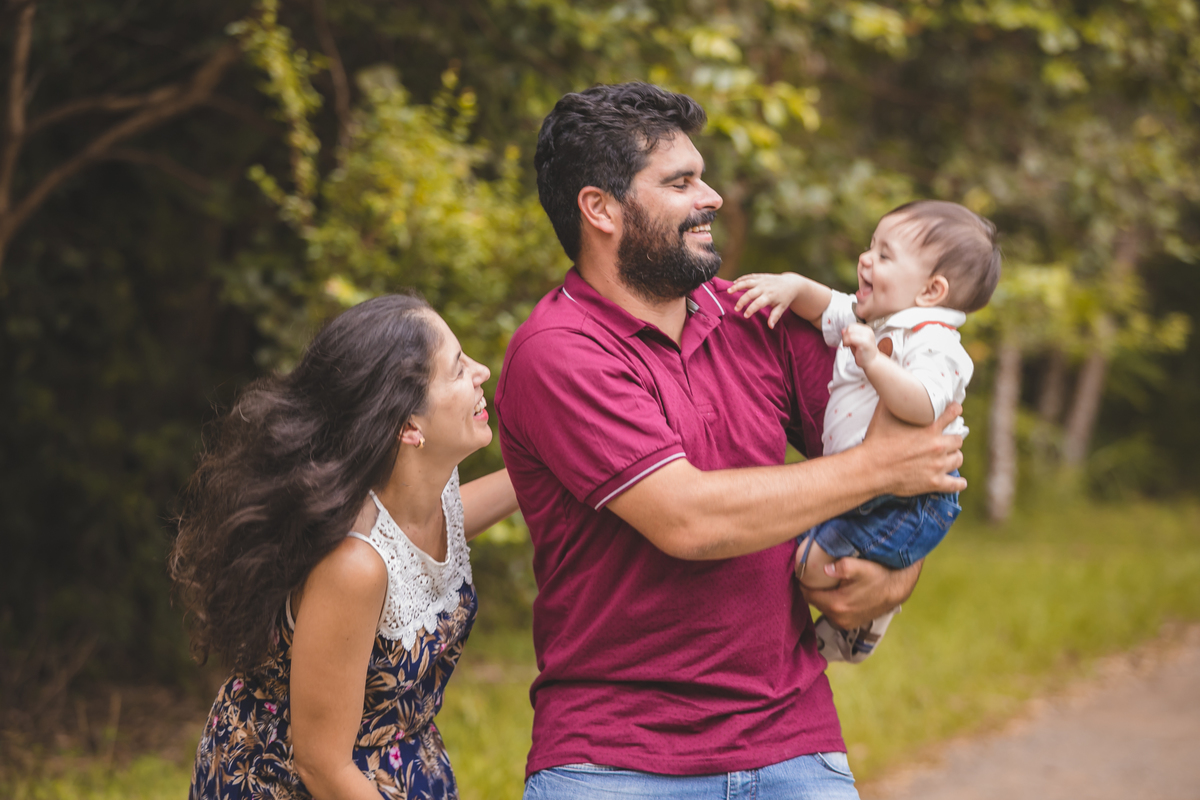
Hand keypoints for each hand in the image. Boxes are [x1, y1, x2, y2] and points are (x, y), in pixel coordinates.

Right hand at [727, 273, 803, 328]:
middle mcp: (765, 287)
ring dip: (737, 286)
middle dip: (742, 301)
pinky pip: (749, 277)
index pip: (758, 303)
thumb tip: (770, 327)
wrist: (791, 284)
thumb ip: (775, 316)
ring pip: (747, 282)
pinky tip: (733, 283)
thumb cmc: (785, 298)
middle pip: (750, 294)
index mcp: (770, 296)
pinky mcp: (760, 276)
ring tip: (728, 291)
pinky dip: (741, 279)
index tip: (745, 316)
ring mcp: (762, 281)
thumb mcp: (782, 308)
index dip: (751, 309)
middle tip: (736, 309)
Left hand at [803, 558, 922, 628]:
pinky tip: (835, 591)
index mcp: (837, 604)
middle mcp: (838, 618)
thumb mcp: (862, 567)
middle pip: (815, 602)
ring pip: (824, 608)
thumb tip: (826, 568)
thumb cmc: (879, 575)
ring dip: (821, 597)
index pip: (808, 594)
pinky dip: (831, 603)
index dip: (803, 582)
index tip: (802, 571)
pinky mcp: (851, 624)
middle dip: (811, 589)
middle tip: (811, 575)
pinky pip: (833, 613)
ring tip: (822, 582)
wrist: (897, 588)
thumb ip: (844, 567)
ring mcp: (845, 623)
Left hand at [841, 323, 878, 368]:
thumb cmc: (863, 352)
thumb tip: (842, 330)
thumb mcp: (856, 341)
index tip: (848, 341)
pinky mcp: (864, 343)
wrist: (872, 361)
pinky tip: (848, 347)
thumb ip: (849, 335)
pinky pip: (850, 338)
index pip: (851, 326)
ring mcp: (867, 336)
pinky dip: (846, 342)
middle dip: (845, 336)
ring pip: (849, 332)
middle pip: (850, 328)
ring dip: (845, 339)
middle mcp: (867, 331)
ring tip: (848, 345)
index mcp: (866, 329)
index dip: (846, 333)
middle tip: (847, 344)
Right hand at [862, 402, 966, 496]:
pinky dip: (958, 483)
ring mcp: (938, 466)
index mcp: (929, 429)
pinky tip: (959, 482)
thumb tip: (889, 384)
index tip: (955, 411)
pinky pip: (955, 484)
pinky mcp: (934, 482)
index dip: (955, 411)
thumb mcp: (882, 414)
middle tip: (945, 440)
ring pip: (958, 459)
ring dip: (953, 457)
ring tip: (948, 458)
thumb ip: (890, 399)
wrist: (871, 469)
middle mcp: (937, 446)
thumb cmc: (876, 441)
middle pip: (958, 440)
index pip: (952, 414)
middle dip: (952, 439)